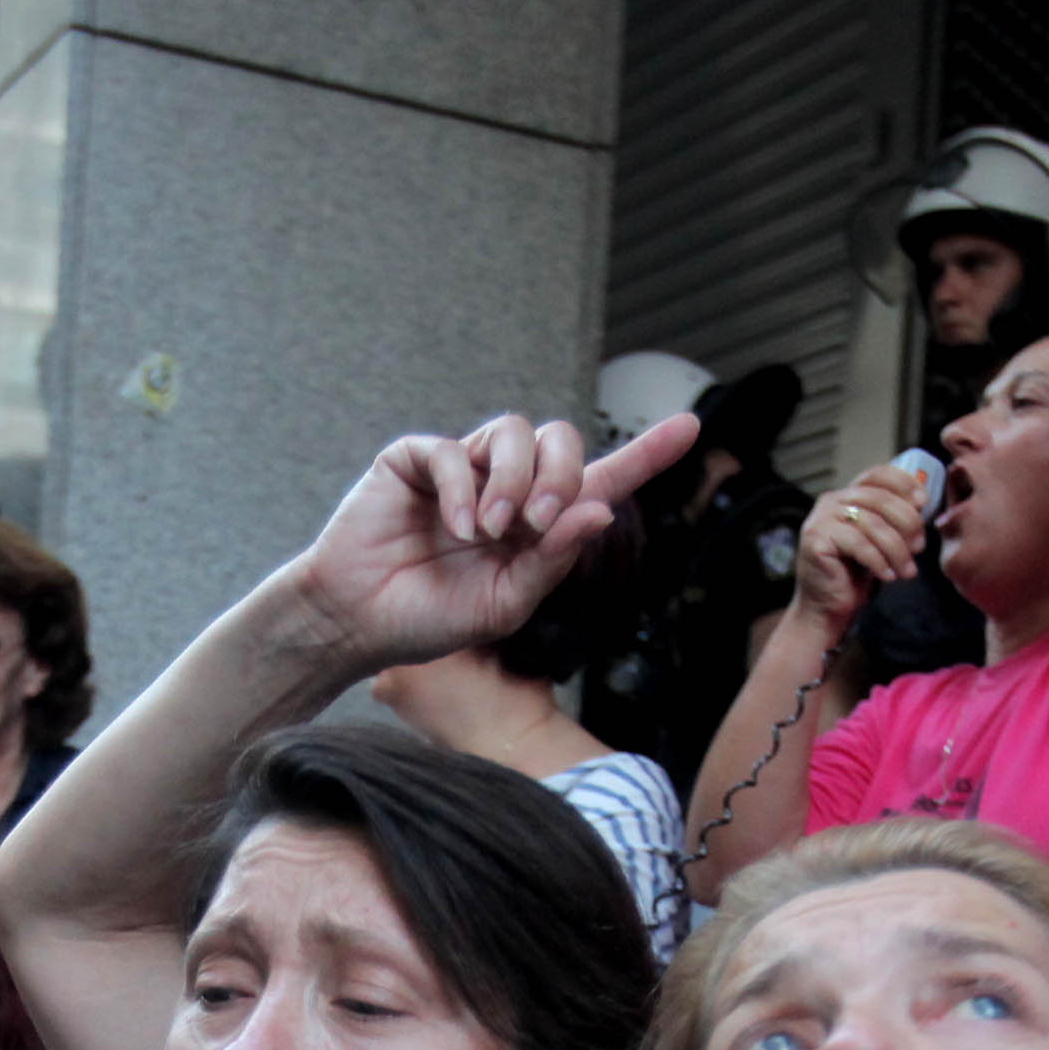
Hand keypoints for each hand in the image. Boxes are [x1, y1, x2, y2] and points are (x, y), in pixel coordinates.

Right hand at [273, 411, 699, 679]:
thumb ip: (554, 560)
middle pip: (561, 442)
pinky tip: (458, 528)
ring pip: (514, 431)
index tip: (690, 428)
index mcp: (538, 525)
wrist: (358, 622)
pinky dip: (463, 488)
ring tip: (493, 530)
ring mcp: (462, 468)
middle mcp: (506, 486)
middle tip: (540, 522)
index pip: (601, 479)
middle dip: (563, 475)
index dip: (646, 453)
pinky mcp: (417, 460)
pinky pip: (453, 450)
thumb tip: (600, 511)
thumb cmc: (430, 618)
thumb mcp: (507, 604)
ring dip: (516, 478)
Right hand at [787, 459, 937, 638]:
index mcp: (847, 496)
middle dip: (907, 523)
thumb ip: (893, 519)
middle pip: (880, 499)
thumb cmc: (855, 575)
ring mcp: (821, 519)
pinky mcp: (816, 540)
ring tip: (907, 570)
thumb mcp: (879, 540)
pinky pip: (859, 545)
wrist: (827, 608)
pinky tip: (888, 576)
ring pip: (872, 524)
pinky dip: (879, 561)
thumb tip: (922, 506)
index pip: (878, 475)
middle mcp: (831, 501)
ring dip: (897, 549)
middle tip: (919, 547)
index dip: (904, 484)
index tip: (923, 504)